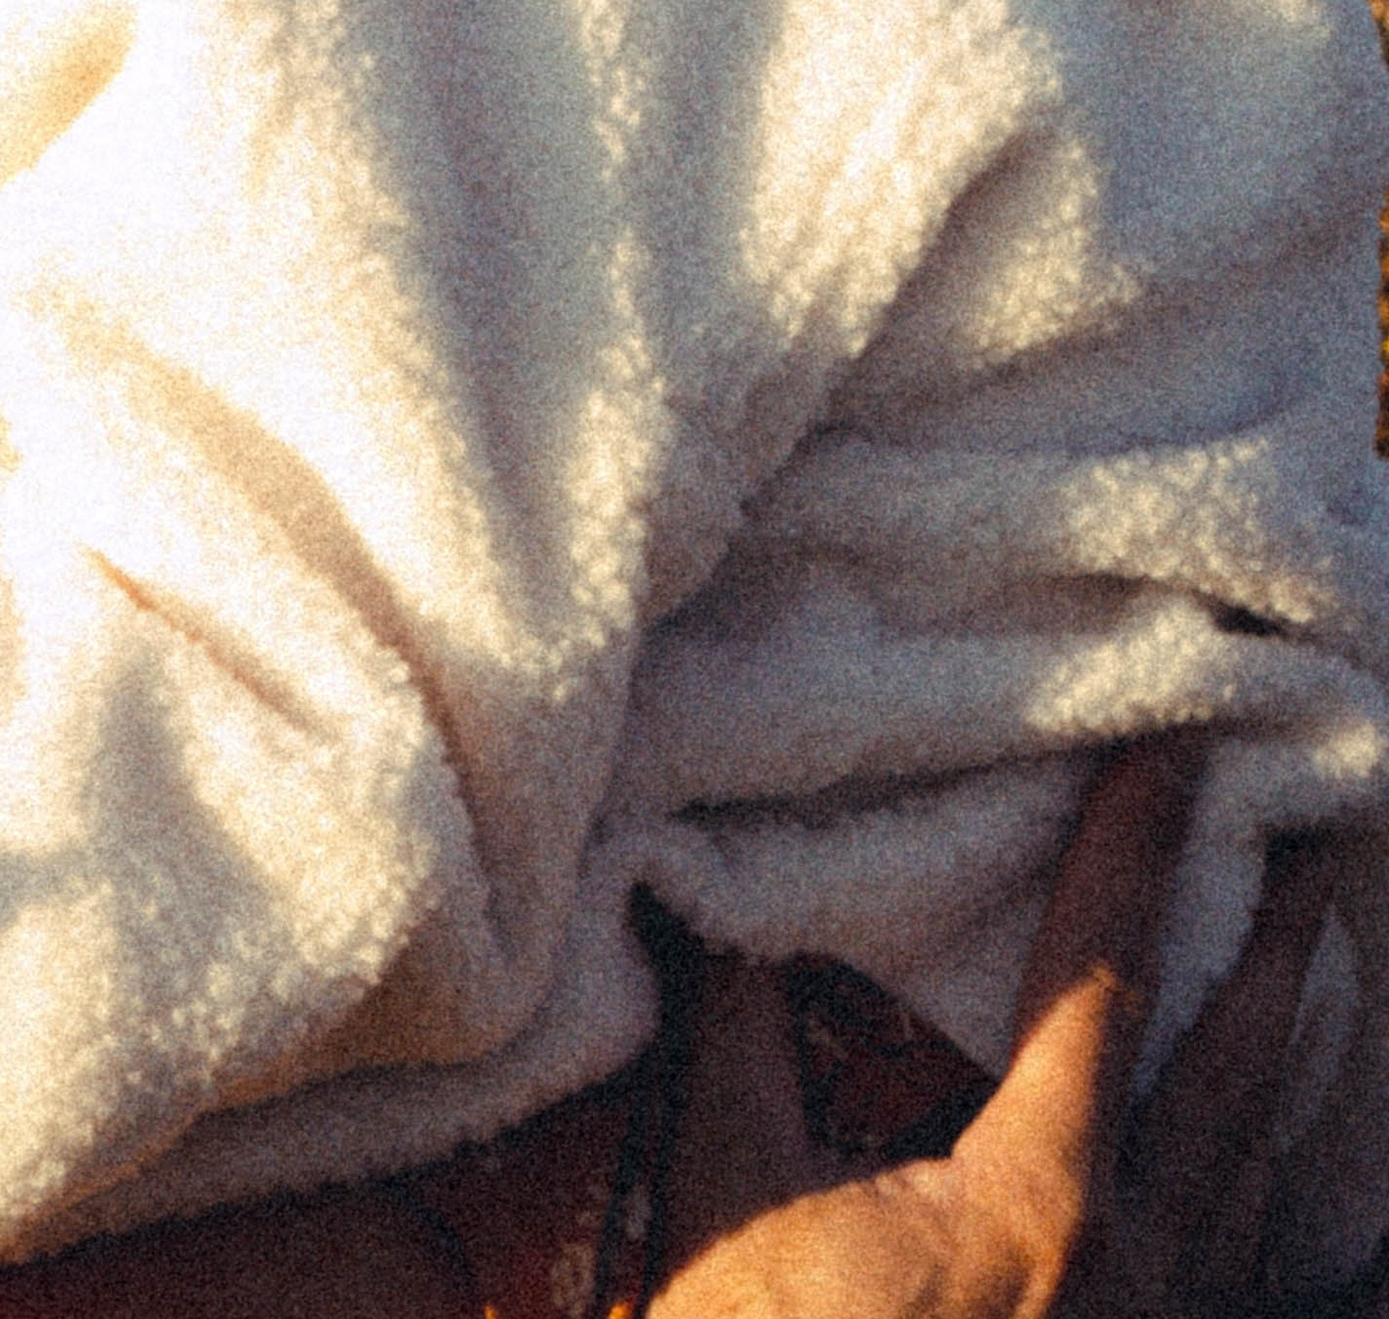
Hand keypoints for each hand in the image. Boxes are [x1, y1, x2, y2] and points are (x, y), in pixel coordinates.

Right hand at [654, 736, 1357, 1318]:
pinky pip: (1245, 1270)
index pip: (1107, 976)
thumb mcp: (735, 1186)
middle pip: (1238, 1078)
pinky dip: (1269, 1197)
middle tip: (1301, 846)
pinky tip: (1275, 1174)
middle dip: (1272, 952)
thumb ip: (737, 1031)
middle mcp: (1143, 1274)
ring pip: (1261, 1184)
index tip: (1170, 748)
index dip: (1134, 845)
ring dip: (1285, 1068)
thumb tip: (702, 896)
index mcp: (1045, 1200)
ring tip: (1311, 974)